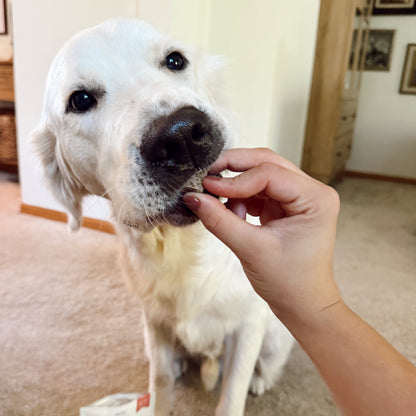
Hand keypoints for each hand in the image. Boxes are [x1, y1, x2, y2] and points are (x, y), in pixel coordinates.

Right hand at [184, 148, 340, 323]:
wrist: (303, 304)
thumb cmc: (289, 282)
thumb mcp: (251, 249)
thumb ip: (220, 220)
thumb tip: (193, 197)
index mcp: (316, 198)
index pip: (270, 173)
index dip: (236, 180)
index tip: (207, 187)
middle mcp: (312, 191)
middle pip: (267, 163)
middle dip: (235, 167)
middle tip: (206, 175)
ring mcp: (300, 197)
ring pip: (262, 173)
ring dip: (237, 185)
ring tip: (221, 204)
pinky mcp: (287, 205)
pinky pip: (259, 190)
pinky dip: (241, 196)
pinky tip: (233, 213)